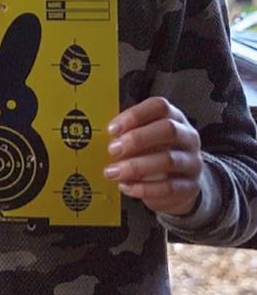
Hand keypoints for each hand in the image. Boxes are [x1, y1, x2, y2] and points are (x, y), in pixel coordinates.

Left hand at [105, 96, 203, 215]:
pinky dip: (144, 188)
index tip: (112, 129)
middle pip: (168, 129)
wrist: (177, 184)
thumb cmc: (152, 153)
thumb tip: (101, 137)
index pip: (159, 106)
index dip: (135, 115)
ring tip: (113, 172)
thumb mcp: (141, 138)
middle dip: (137, 139)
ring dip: (136, 166)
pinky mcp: (191, 186)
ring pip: (169, 159)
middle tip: (112, 149)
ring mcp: (192, 161)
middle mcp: (187, 137)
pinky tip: (126, 187)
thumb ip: (126, 134)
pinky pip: (170, 187)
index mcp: (173, 117)